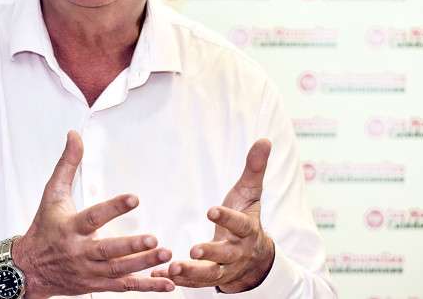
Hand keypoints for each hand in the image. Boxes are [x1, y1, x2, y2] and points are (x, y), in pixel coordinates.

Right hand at [12, 130, 174, 297]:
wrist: (29, 268)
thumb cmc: (44, 226)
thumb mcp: (52, 193)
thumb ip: (67, 164)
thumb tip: (75, 135)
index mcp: (70, 227)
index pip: (93, 217)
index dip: (113, 208)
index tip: (134, 198)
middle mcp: (80, 252)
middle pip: (107, 250)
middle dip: (131, 247)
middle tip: (154, 238)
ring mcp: (89, 271)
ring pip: (118, 270)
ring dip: (143, 264)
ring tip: (166, 255)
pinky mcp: (97, 285)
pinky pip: (123, 287)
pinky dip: (145, 287)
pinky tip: (167, 284)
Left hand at [151, 139, 274, 292]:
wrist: (255, 257)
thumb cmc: (248, 217)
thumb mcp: (250, 193)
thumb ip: (254, 168)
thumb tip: (265, 139)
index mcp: (246, 229)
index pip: (239, 224)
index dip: (226, 218)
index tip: (211, 210)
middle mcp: (236, 252)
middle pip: (225, 255)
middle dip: (209, 253)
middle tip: (193, 250)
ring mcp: (224, 268)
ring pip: (209, 274)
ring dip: (190, 272)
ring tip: (172, 267)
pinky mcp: (210, 278)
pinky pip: (194, 283)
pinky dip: (178, 280)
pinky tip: (157, 274)